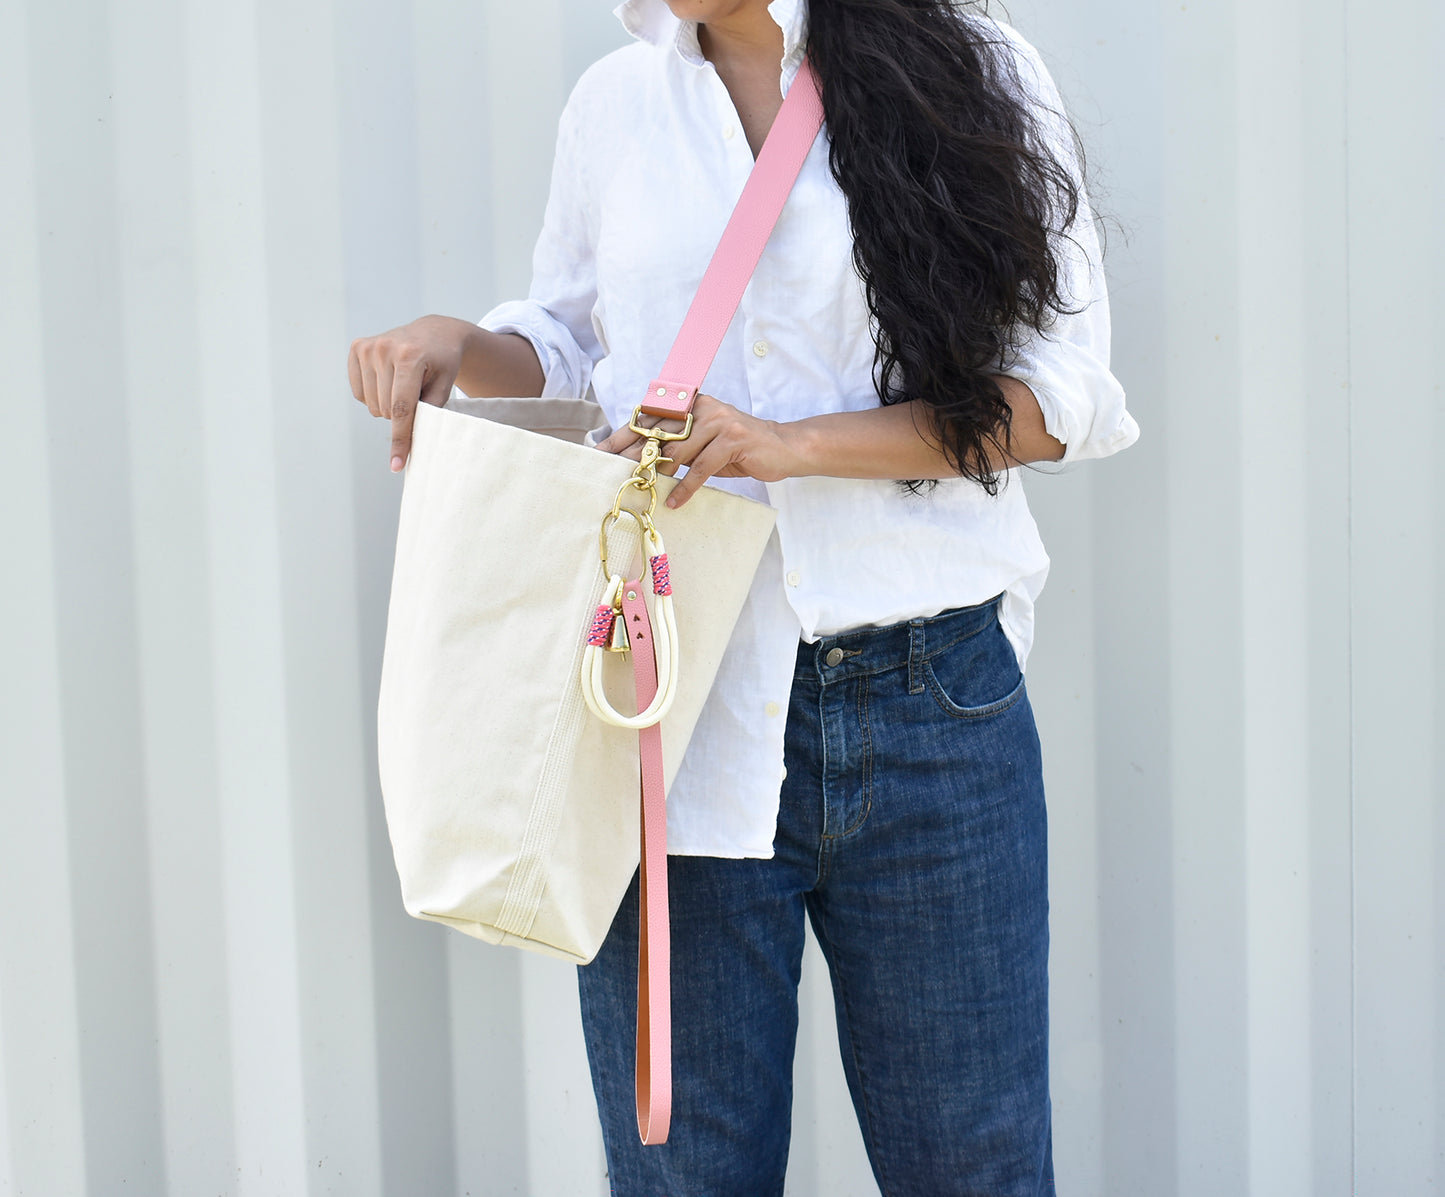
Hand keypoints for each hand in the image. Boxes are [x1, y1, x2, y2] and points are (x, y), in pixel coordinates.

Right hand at [347, 315, 477, 471]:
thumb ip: (430, 412)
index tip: (396, 465)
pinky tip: (389, 379)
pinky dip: (374, 395)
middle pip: (385, 410)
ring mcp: (368, 347)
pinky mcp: (357, 348)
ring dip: (388, 405)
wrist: (434, 333)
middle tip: (417, 394)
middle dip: (401, 414)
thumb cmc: (444, 362)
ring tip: (405, 383)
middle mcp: (384, 349)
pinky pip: (360, 393)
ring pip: (371, 405)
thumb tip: (414, 443)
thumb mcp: (446, 386)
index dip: (400, 439)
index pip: (401, 408)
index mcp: (410, 357)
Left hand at [594, 393, 805, 507]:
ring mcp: (719, 422)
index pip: (650, 420)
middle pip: (659, 435)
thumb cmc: (738, 449)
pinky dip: (687, 487)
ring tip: (643, 489)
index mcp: (691, 406)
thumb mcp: (704, 444)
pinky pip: (701, 468)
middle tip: (609, 471)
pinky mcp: (732, 440)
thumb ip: (678, 446)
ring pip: (679, 452)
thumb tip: (641, 460)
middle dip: (633, 456)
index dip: (623, 436)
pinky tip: (676, 502)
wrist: (782, 447)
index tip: (600, 450)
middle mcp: (702, 409)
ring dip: (660, 474)